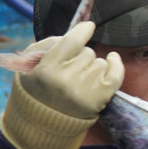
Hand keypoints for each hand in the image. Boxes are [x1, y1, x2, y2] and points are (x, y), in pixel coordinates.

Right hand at [0, 21, 124, 148]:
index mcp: (48, 69)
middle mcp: (67, 81)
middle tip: (70, 69)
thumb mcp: (30, 62)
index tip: (88, 27)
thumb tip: (81, 30)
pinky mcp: (100, 100)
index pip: (73, 41)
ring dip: (92, 66)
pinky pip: (116, 74)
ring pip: (100, 62)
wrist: (43, 121)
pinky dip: (115, 65)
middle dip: (81, 57)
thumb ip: (51, 43)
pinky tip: (111, 60)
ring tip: (79, 79)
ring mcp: (85, 92)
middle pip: (87, 53)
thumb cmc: (38, 86)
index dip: (83, 30)